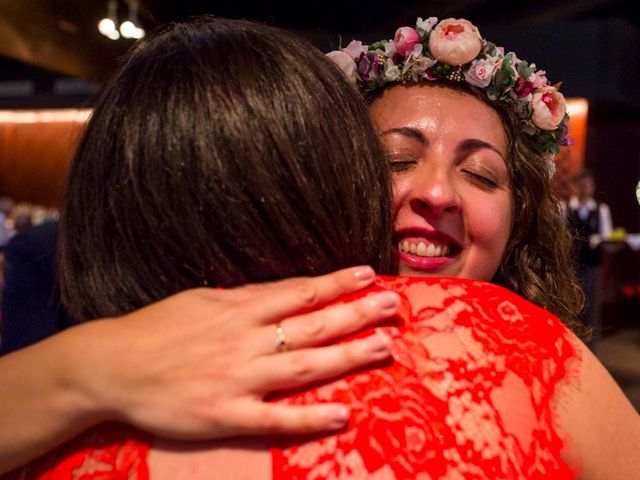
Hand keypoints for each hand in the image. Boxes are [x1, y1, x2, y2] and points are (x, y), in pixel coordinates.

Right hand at [69, 266, 397, 438]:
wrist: (112, 366)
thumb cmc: (156, 329)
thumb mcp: (202, 300)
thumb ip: (244, 298)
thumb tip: (282, 292)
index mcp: (239, 309)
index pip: (299, 292)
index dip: (337, 283)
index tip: (369, 274)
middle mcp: (246, 340)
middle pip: (312, 325)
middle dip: (357, 313)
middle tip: (393, 305)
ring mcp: (239, 379)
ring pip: (304, 366)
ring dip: (348, 355)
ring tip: (384, 346)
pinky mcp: (227, 415)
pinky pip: (276, 417)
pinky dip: (309, 417)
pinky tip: (341, 415)